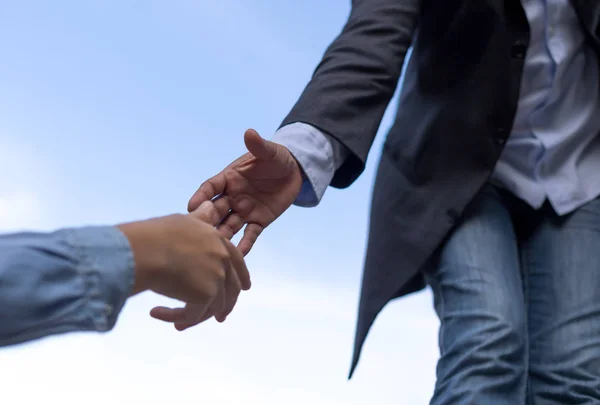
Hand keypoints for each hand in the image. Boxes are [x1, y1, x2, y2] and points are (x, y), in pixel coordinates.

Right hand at [117, 199, 250, 328]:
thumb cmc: (157, 234)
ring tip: (177, 323)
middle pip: (231, 289)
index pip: (237, 262)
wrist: (145, 248)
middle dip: (225, 306)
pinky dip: (174, 317)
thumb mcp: (185, 221)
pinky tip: (155, 313)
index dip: (241, 277)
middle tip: (219, 318)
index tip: (244, 289)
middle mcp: (222, 260)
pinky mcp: (205, 295)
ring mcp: (216, 277)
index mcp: (219, 242)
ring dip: (192, 317)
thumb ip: (201, 218)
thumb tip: (210, 204)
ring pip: (212, 307)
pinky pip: (192, 315)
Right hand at [188, 129, 302, 254]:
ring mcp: (245, 210)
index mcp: (230, 178)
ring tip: (214, 251)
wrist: (294, 171)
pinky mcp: (259, 221)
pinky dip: (244, 246)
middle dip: (207, 221)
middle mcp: (233, 196)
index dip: (201, 196)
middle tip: (198, 235)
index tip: (192, 206)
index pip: (211, 187)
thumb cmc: (277, 158)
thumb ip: (259, 146)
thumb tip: (250, 133)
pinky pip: (250, 235)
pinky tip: (237, 258)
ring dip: (222, 237)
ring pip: (229, 226)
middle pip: (216, 210)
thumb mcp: (269, 151)